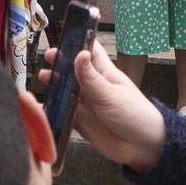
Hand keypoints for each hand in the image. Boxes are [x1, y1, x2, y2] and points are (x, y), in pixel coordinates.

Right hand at [37, 34, 165, 171]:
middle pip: (73, 70)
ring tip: (43, 79)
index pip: (90, 51)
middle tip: (48, 58)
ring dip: (54, 85)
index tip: (63, 36)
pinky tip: (43, 106)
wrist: (142, 148)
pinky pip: (63, 113)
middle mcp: (93, 86)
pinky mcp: (80, 122)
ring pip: (65, 91)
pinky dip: (53, 109)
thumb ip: (91, 78)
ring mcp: (86, 104)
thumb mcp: (110, 94)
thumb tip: (79, 54)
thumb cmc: (135, 115)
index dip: (77, 42)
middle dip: (60, 63)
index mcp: (104, 73)